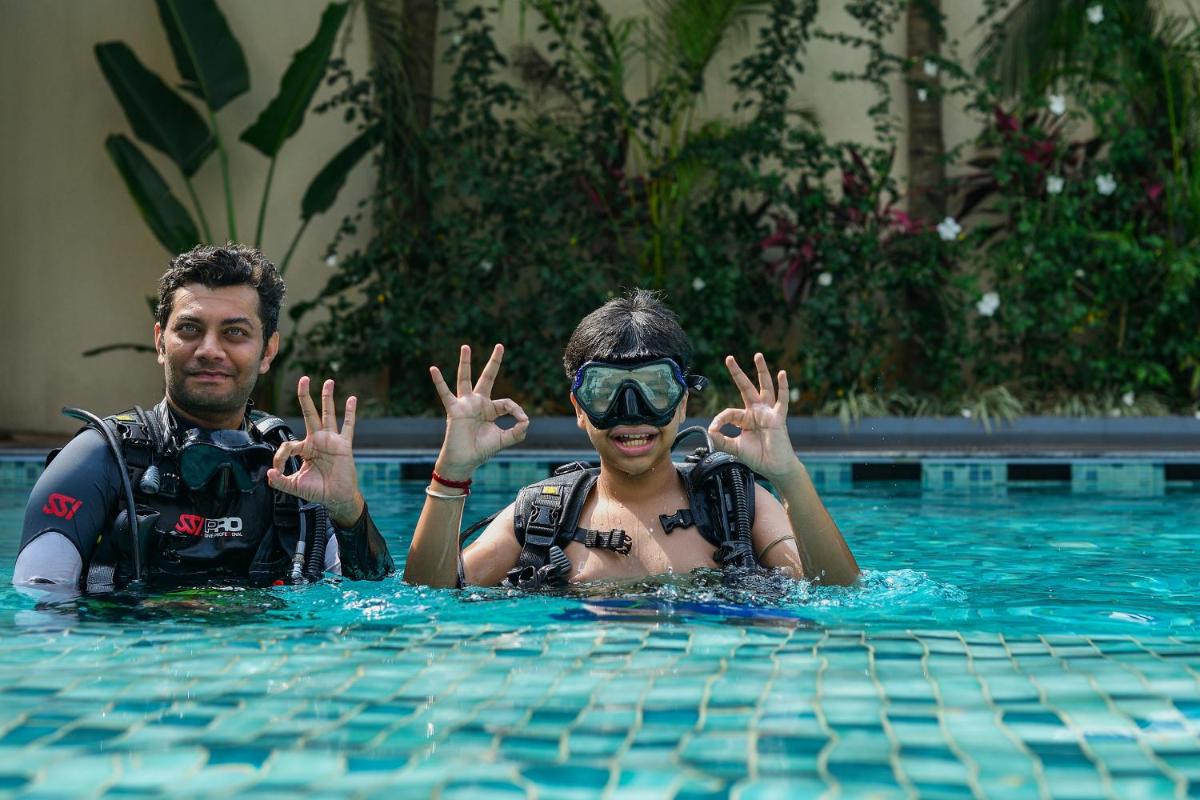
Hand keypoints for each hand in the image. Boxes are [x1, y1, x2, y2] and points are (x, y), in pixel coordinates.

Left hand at [267, 376, 363, 526]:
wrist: (337, 498)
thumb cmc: (318, 491)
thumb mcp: (295, 487)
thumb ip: (280, 481)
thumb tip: (269, 474)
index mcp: (304, 449)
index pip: (288, 443)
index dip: (279, 456)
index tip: (278, 470)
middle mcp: (317, 440)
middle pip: (309, 413)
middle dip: (305, 396)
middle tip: (303, 379)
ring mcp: (331, 441)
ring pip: (328, 415)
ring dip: (327, 398)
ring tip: (328, 382)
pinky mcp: (343, 445)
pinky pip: (348, 426)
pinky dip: (350, 413)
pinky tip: (352, 399)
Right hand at [430, 344, 528, 478]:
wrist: (465, 460)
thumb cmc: (482, 450)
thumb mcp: (504, 440)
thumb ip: (517, 431)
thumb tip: (526, 420)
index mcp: (490, 409)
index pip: (506, 403)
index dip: (516, 410)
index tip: (522, 420)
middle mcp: (477, 403)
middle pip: (487, 378)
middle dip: (494, 362)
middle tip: (500, 345)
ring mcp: (465, 404)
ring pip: (465, 379)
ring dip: (465, 363)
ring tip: (466, 347)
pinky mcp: (454, 410)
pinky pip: (445, 393)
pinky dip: (439, 382)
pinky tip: (433, 369)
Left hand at [707, 353, 801, 482]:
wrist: (774, 468)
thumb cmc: (758, 457)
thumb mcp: (735, 448)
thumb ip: (722, 439)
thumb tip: (709, 429)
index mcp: (745, 419)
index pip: (729, 412)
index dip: (720, 419)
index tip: (714, 429)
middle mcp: (756, 412)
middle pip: (746, 387)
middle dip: (737, 373)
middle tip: (729, 358)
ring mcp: (768, 413)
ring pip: (764, 387)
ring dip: (761, 371)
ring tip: (757, 356)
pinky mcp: (778, 418)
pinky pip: (781, 400)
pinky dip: (783, 387)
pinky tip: (782, 374)